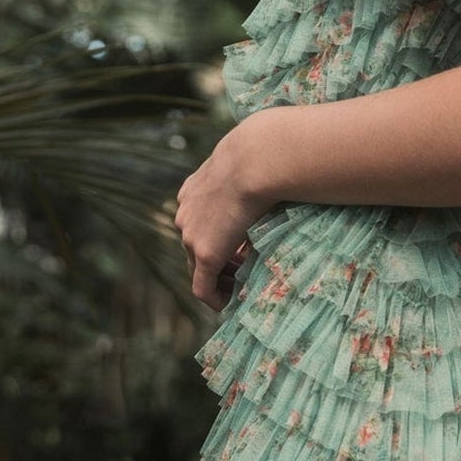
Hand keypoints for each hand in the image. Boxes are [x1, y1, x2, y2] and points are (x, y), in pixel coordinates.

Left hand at [174, 118, 278, 311]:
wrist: (258, 158)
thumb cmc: (265, 155)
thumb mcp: (251, 168)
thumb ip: (252, 181)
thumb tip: (275, 183)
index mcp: (194, 190)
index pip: (200, 222)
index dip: (219, 237)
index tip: (239, 247)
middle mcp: (185, 213)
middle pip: (195, 247)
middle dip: (219, 260)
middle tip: (243, 271)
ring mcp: (191, 234)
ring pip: (199, 267)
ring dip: (220, 278)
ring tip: (243, 287)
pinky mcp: (204, 253)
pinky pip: (203, 287)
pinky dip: (216, 298)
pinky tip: (233, 304)